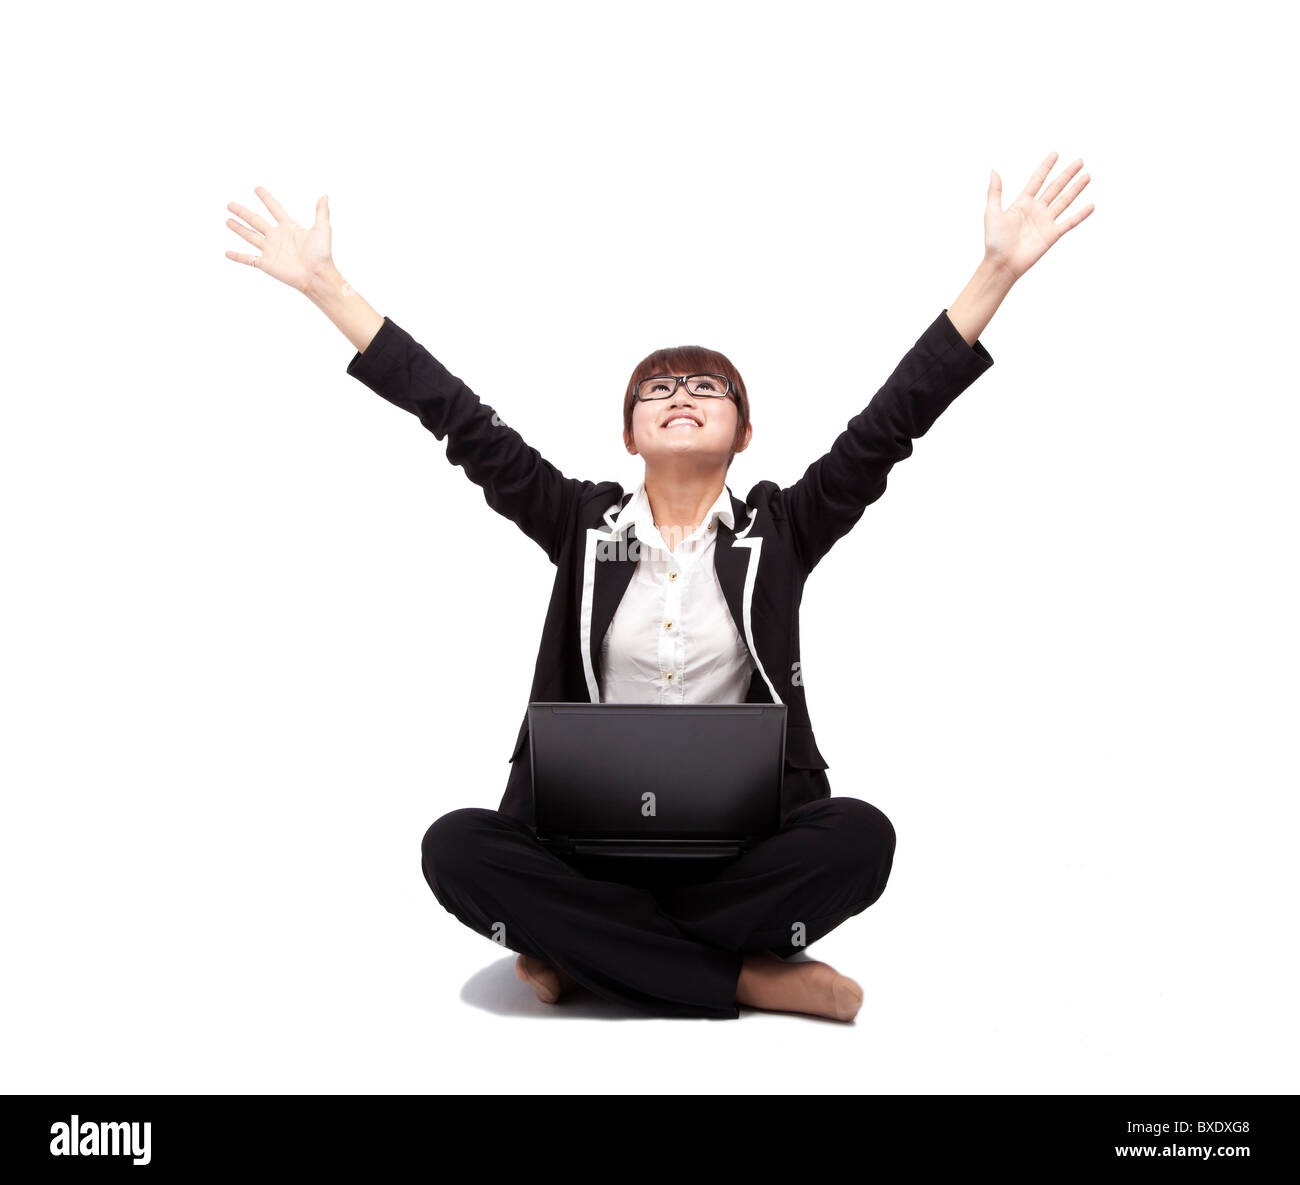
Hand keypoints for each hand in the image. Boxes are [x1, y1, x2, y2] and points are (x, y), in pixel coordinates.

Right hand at [224, 186, 333, 292]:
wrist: (317, 276)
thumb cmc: (322, 254)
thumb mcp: (323, 229)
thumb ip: (321, 212)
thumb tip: (325, 196)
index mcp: (289, 227)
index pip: (275, 209)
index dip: (266, 199)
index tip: (257, 189)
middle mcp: (277, 237)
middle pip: (255, 220)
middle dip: (242, 212)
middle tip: (230, 204)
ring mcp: (270, 250)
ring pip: (249, 236)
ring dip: (238, 228)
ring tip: (227, 221)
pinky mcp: (266, 263)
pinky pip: (248, 259)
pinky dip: (237, 256)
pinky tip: (227, 253)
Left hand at [984, 152, 1093, 280]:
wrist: (1002, 264)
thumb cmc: (994, 241)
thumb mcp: (992, 212)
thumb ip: (995, 191)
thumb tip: (994, 170)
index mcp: (1022, 203)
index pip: (1037, 180)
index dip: (1046, 168)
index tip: (1055, 154)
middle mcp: (1036, 210)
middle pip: (1055, 187)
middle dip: (1067, 174)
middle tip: (1079, 161)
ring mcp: (1045, 222)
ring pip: (1064, 201)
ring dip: (1076, 188)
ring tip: (1087, 176)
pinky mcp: (1052, 235)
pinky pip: (1069, 222)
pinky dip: (1080, 214)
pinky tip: (1091, 205)